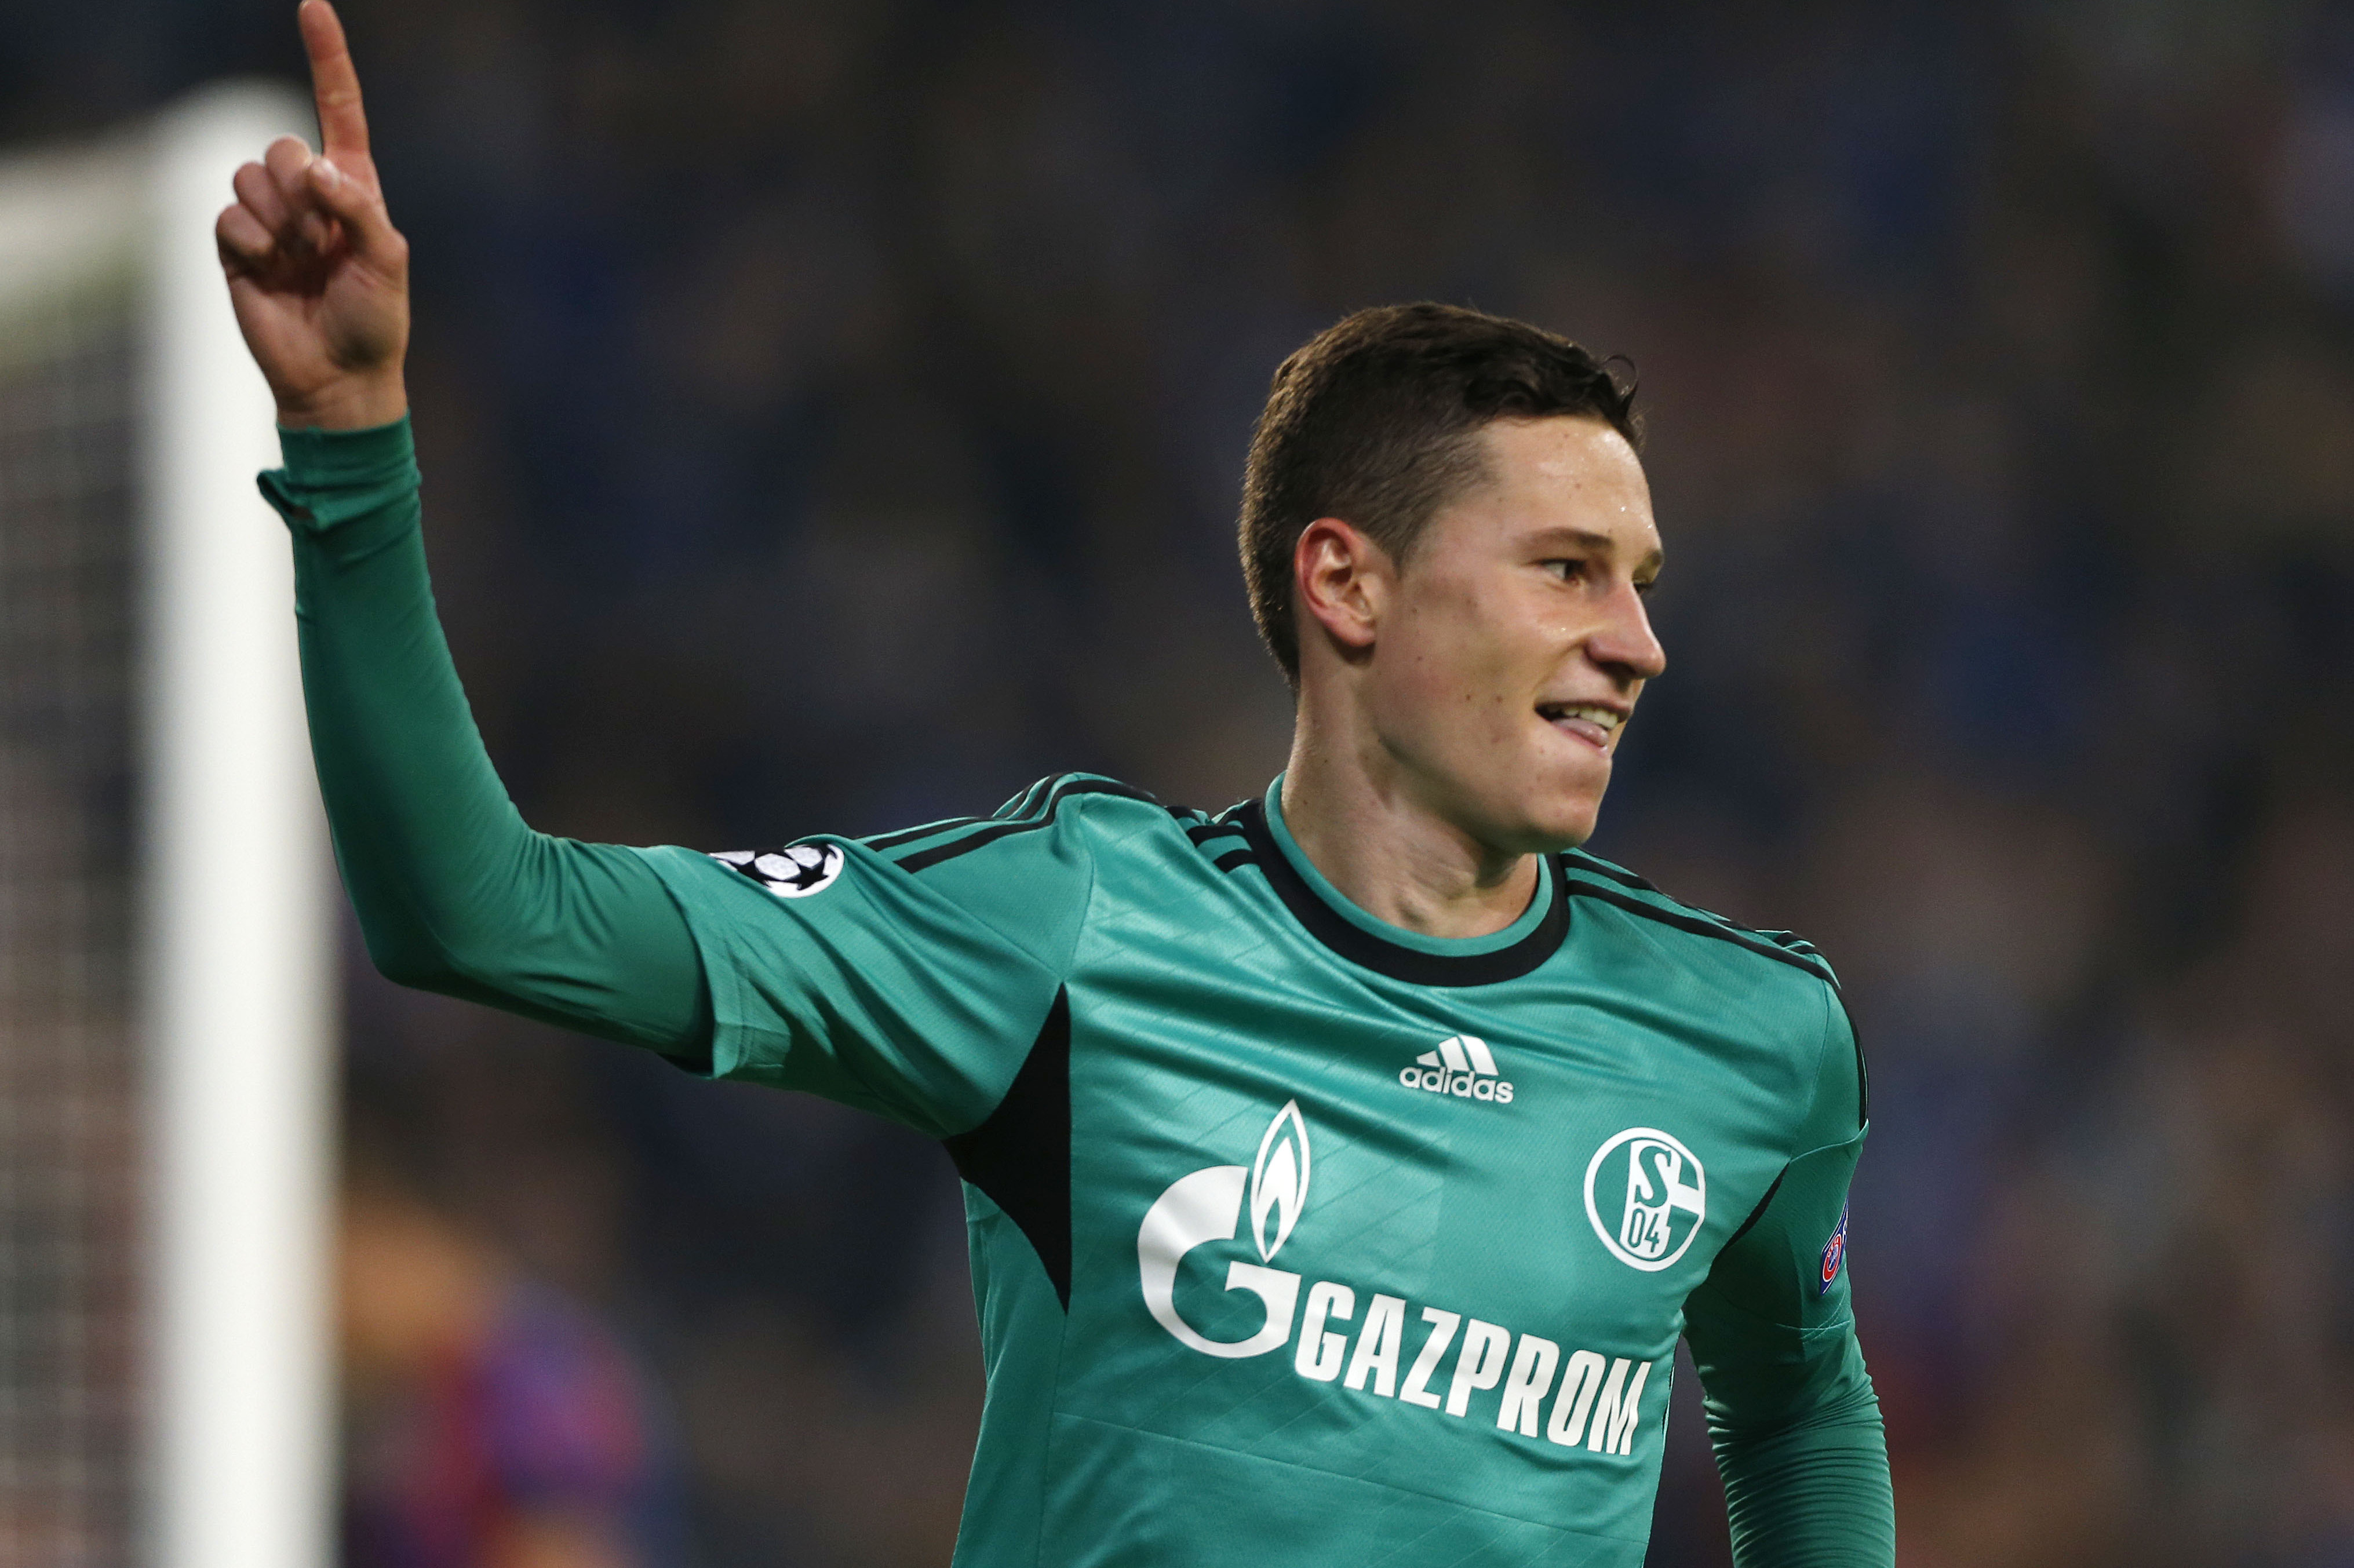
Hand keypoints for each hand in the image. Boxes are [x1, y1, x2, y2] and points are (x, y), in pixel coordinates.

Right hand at [216, 0, 409, 429]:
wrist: (339, 376)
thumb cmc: (375, 320)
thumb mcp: (387, 260)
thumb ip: (357, 206)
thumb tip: (314, 166)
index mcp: (353, 186)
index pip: (338, 109)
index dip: (327, 59)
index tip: (313, 7)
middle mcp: (309, 194)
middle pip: (282, 144)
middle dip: (302, 188)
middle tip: (322, 240)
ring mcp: (269, 217)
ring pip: (250, 175)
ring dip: (279, 220)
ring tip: (300, 262)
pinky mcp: (236, 244)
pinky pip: (228, 214)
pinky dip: (252, 242)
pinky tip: (270, 272)